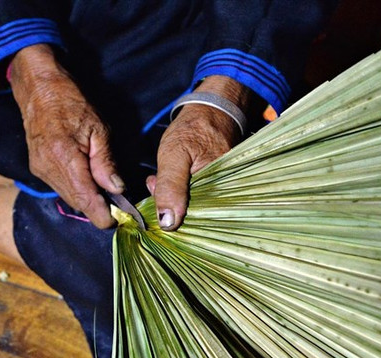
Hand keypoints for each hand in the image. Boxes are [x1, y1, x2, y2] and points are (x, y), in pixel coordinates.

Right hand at [9, 44, 121, 228]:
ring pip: (69, 197)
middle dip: (98, 208)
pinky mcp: (37, 168)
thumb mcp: (98, 129)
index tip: (116, 220)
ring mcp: (40, 169)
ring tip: (106, 192)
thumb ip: (106, 162)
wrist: (38, 88)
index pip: (84, 199)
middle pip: (77, 202)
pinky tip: (89, 181)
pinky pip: (61, 188)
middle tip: (119, 206)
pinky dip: (77, 190)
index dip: (101, 214)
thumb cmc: (71, 103)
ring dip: (88, 200)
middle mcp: (47, 167)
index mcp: (64, 156)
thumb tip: (117, 189)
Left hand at [147, 76, 251, 230]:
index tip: (155, 196)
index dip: (170, 213)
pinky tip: (172, 180)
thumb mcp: (175, 155)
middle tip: (156, 182)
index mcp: (220, 193)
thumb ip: (171, 187)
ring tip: (163, 178)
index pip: (193, 221)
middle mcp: (225, 197)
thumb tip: (168, 222)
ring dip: (171, 197)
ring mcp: (221, 193)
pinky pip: (195, 199)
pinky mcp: (215, 189)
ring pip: (191, 208)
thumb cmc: (194, 130)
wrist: (211, 113)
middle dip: (168, 203)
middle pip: (192, 216)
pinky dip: (179, 192)